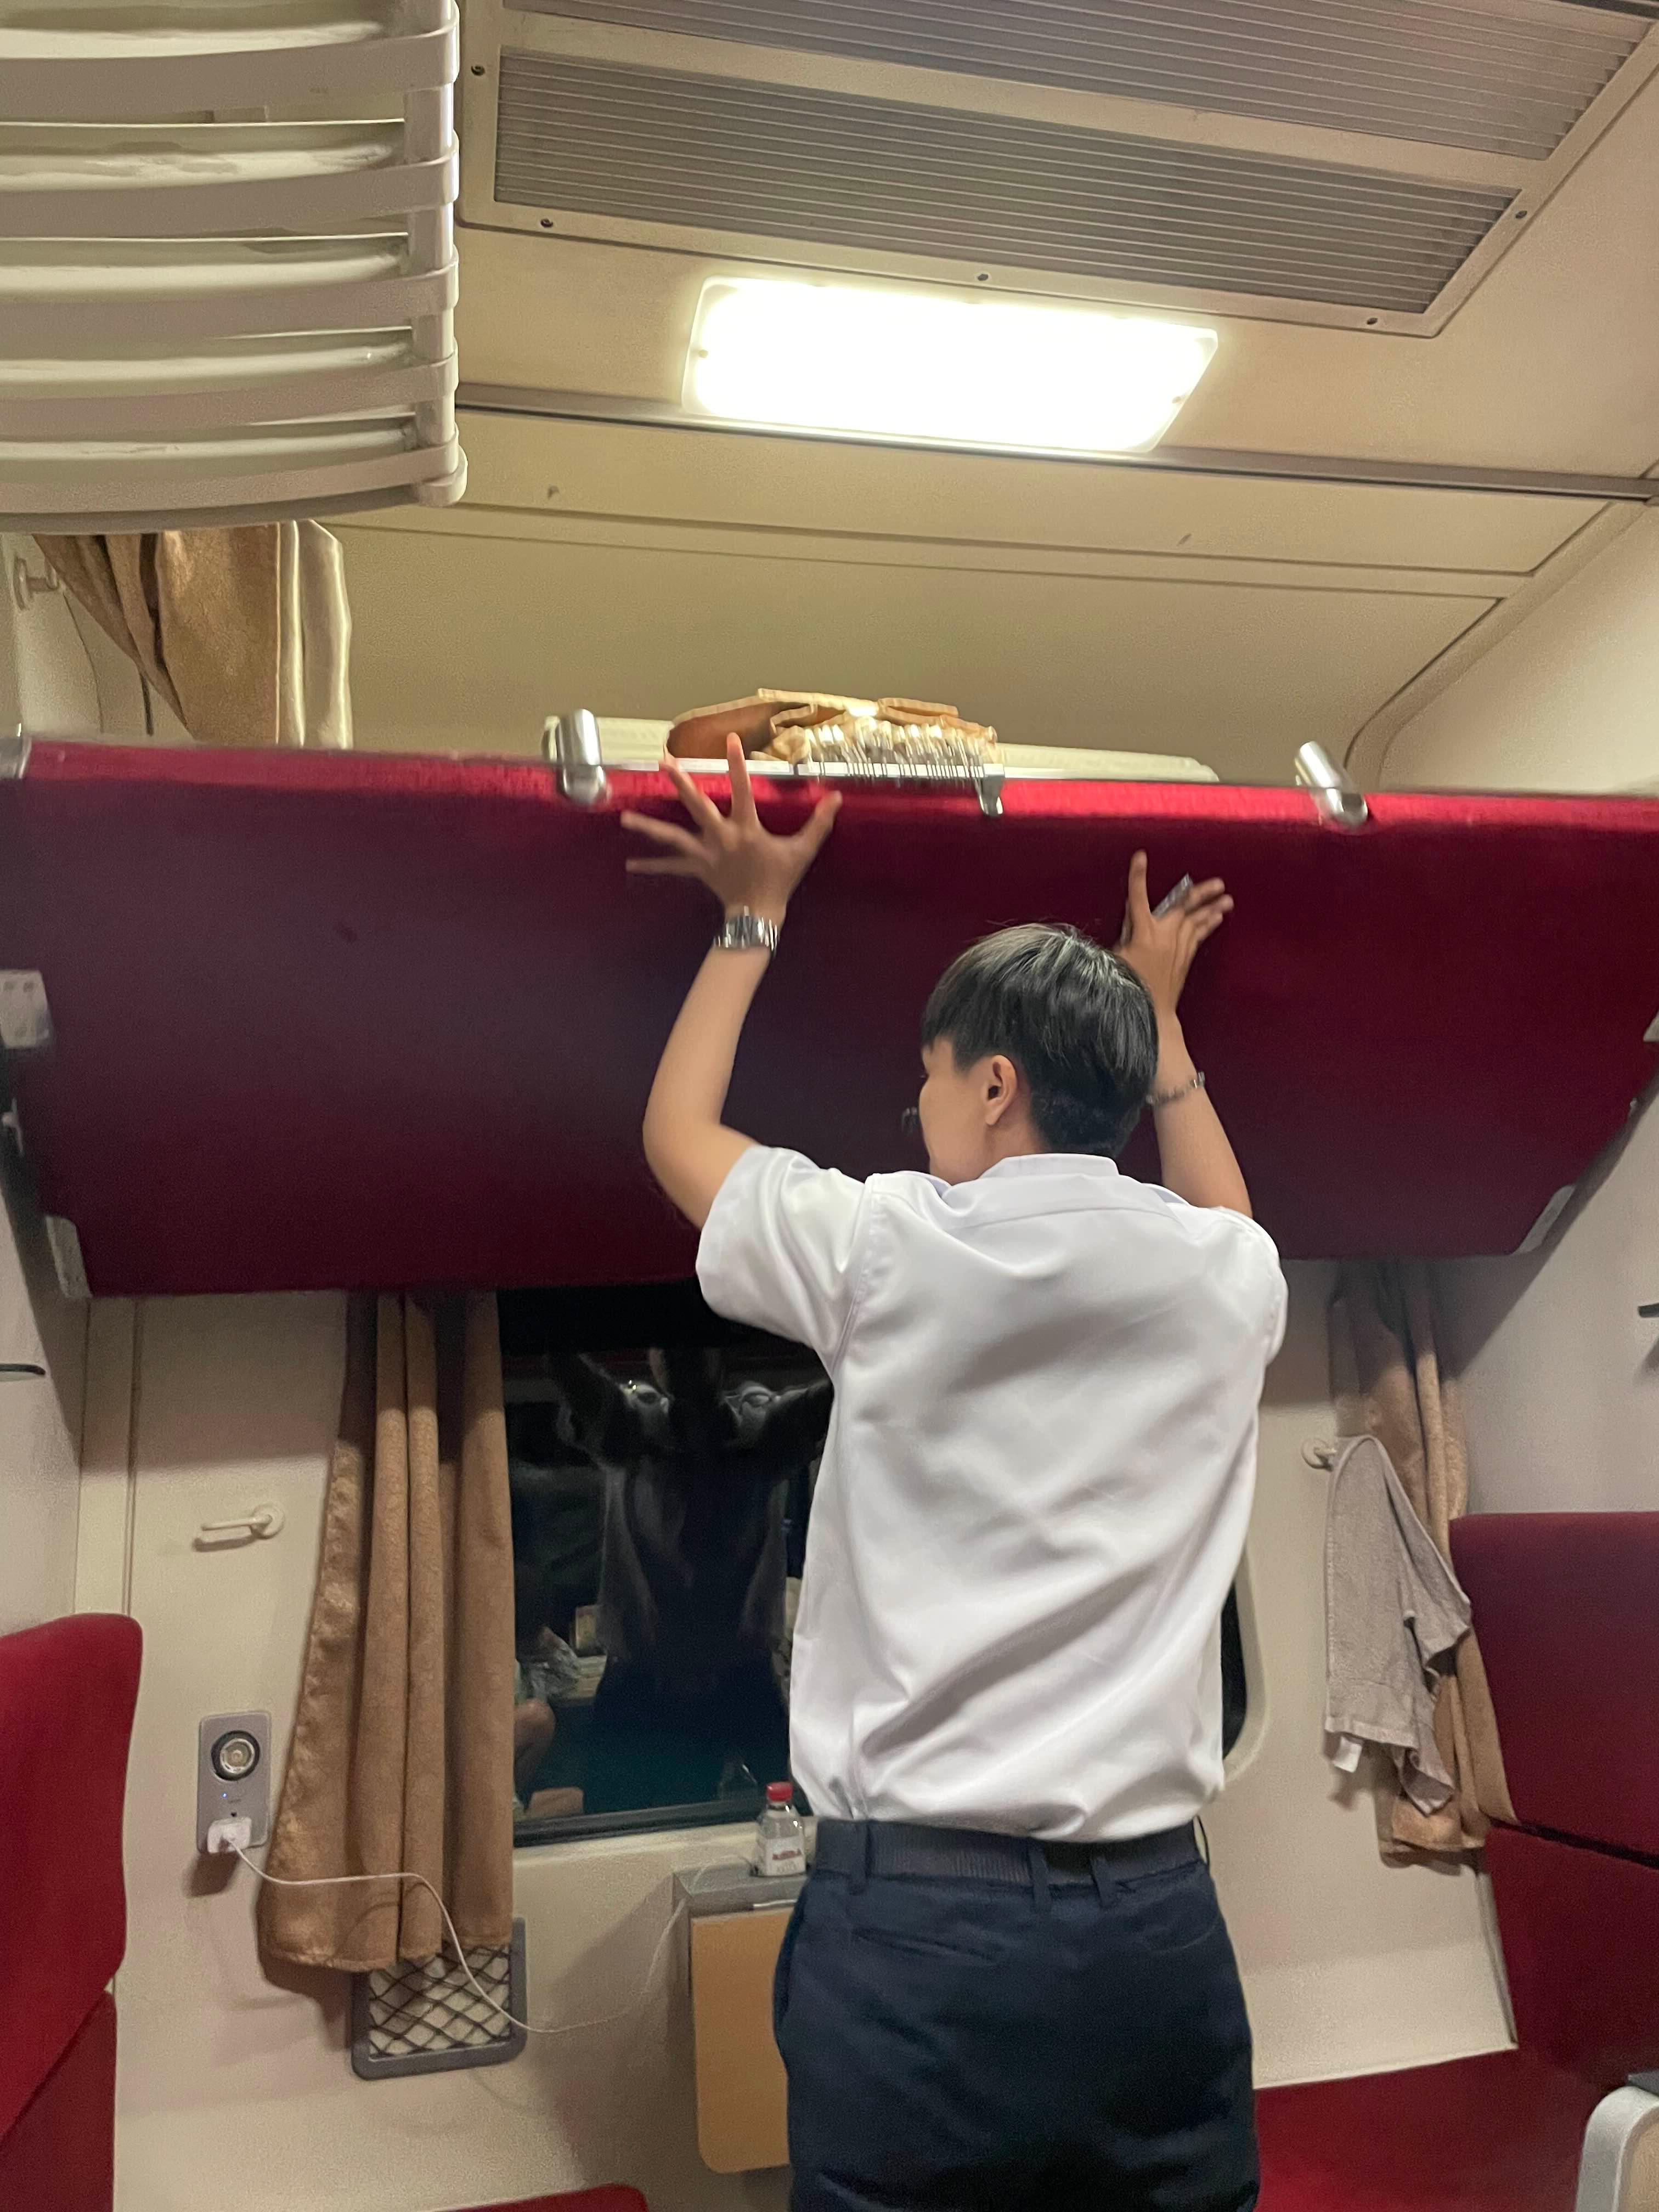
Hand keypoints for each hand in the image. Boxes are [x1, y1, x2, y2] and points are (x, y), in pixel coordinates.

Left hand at [623, 735, 840, 923]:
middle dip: (681, 784)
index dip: (737, 763)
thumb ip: (819, 823)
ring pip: (673, 837)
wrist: (759, 914)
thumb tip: (836, 797)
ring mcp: (705, 854)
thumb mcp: (802, 851)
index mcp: (746, 828)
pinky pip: (671, 867)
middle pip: (698, 806)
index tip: (730, 739)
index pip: (742, 789)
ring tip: (624, 818)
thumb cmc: (780, 880)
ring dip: (649, 828)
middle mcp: (721, 837)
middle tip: (664, 763)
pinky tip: (630, 864)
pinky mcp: (697, 869)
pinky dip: (652, 866)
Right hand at [1116, 851, 1231, 1020]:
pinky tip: (1216, 918)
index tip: (1141, 856)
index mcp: (1142, 932)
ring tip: (1228, 898)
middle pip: (1185, 906)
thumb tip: (1132, 917)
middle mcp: (1165, 935)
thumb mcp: (1118, 957)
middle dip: (1202, 892)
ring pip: (1198, 921)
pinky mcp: (1186, 959)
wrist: (1152, 1013)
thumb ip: (1126, 934)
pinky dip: (1208, 925)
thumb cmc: (1128, 987)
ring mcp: (1179, 947)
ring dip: (1212, 908)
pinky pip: (1200, 936)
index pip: (1137, 897)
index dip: (1138, 876)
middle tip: (1219, 882)